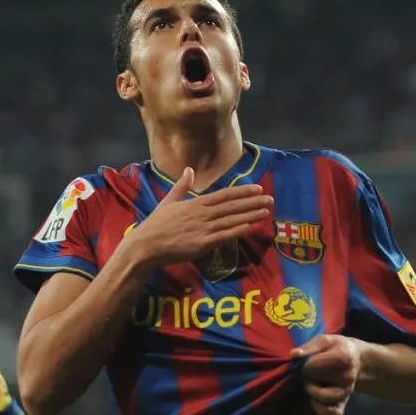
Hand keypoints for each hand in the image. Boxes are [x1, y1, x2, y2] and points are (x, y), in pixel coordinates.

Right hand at [127, 167, 271, 268]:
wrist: (146, 245)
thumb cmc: (156, 224)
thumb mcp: (168, 201)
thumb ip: (181, 186)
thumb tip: (188, 169)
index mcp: (195, 203)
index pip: (224, 194)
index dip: (242, 191)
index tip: (257, 188)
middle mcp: (202, 214)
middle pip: (232, 206)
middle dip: (252, 202)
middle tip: (270, 198)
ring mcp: (203, 229)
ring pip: (231, 220)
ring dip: (250, 215)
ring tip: (266, 211)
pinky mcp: (201, 244)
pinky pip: (223, 236)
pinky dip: (237, 231)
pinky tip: (249, 227)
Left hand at [290, 335, 361, 414]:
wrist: (356, 360)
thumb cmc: (336, 348)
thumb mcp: (324, 340)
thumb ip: (309, 347)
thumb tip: (293, 355)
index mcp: (343, 357)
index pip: (313, 365)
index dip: (304, 364)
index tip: (306, 361)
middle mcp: (347, 377)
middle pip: (315, 381)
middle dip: (306, 377)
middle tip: (309, 371)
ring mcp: (346, 392)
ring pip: (323, 399)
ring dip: (312, 392)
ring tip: (313, 383)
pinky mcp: (344, 405)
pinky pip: (331, 414)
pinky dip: (320, 409)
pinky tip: (315, 399)